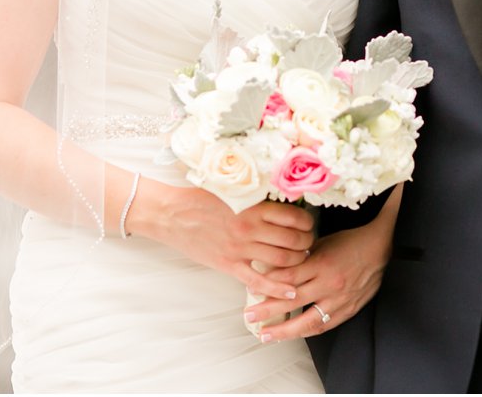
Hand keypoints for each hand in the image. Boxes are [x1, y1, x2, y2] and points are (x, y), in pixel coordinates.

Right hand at [133, 179, 313, 299]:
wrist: (172, 214)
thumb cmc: (201, 199)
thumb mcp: (233, 191)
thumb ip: (256, 196)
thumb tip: (281, 197)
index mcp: (254, 207)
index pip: (295, 217)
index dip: (308, 223)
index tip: (308, 225)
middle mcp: (251, 228)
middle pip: (293, 241)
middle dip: (306, 244)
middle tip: (308, 244)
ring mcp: (240, 249)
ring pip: (281, 260)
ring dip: (297, 262)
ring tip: (300, 260)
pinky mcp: (229, 265)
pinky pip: (258, 281)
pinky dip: (277, 288)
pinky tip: (291, 291)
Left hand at [245, 217, 393, 341]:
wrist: (381, 248)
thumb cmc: (350, 242)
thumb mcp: (323, 241)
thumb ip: (302, 256)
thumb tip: (277, 266)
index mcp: (322, 263)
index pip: (289, 277)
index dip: (269, 285)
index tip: (252, 290)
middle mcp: (329, 284)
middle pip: (293, 301)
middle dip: (268, 310)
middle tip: (250, 316)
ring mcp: (339, 299)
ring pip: (308, 321)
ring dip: (285, 331)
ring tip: (267, 336)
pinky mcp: (348, 309)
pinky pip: (325, 325)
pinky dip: (307, 331)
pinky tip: (293, 335)